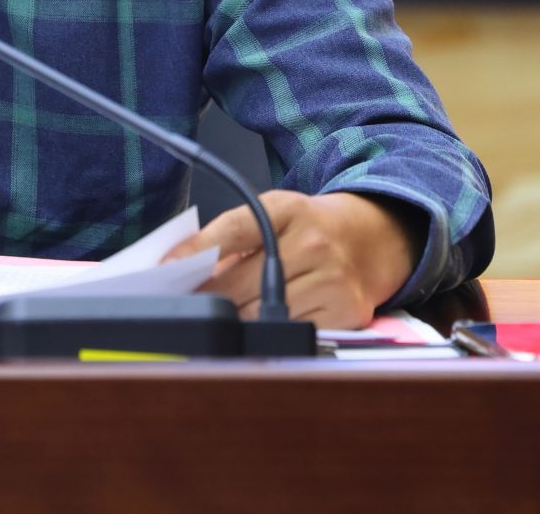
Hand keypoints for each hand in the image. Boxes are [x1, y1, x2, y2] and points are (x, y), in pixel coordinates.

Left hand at [165, 191, 414, 327]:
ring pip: (262, 313)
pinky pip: (291, 331)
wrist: (373, 237)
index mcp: (287, 208)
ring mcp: (332, 276)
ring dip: (239, 318)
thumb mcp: (274, 214)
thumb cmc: (308, 228)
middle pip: (240, 281)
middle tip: (189, 304)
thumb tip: (181, 269)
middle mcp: (313, 240)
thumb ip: (233, 237)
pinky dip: (273, 330)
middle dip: (210, 296)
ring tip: (232, 313)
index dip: (196, 250)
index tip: (167, 268)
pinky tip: (272, 320)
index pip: (233, 228)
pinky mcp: (347, 310)